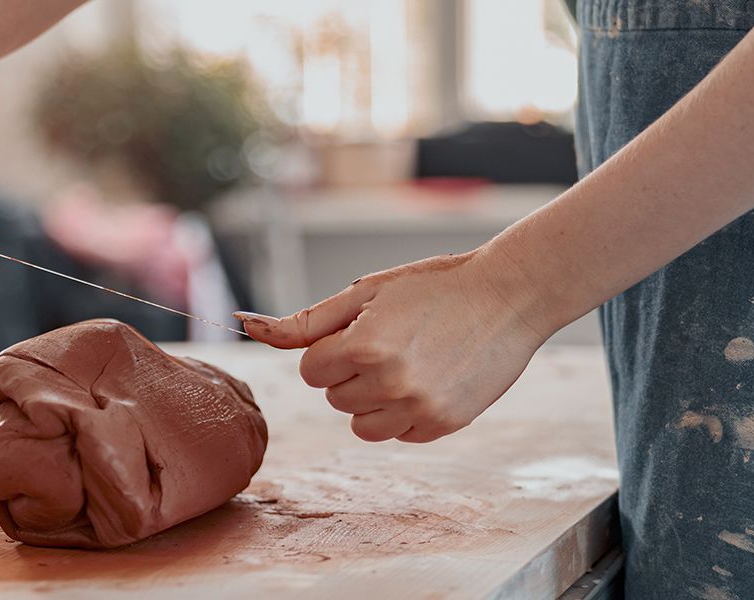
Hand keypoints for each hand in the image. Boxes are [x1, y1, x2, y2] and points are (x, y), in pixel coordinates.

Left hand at [233, 252, 551, 442]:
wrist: (508, 297)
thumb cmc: (432, 287)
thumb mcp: (365, 293)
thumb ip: (305, 322)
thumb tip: (245, 325)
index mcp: (364, 346)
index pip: (311, 372)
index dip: (332, 350)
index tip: (363, 331)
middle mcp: (390, 382)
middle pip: (335, 398)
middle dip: (352, 373)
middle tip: (393, 342)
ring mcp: (419, 408)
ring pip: (362, 426)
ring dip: (373, 400)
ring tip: (408, 365)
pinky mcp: (445, 425)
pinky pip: (399, 435)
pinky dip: (405, 414)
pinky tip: (430, 380)